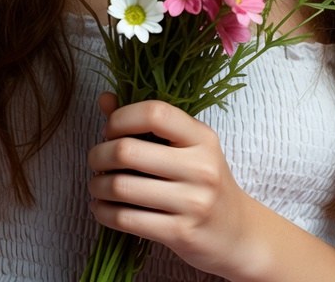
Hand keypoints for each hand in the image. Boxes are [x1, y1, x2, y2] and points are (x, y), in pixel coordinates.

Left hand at [87, 95, 251, 275]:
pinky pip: (127, 220)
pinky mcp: (180, 233)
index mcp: (202, 137)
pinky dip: (104, 213)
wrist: (238, 233)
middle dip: (99, 155)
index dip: (122, 117)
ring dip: (97, 185)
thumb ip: (147, 122)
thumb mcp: (187, 147)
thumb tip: (105, 99)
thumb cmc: (205, 183)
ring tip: (97, 185)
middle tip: (96, 160)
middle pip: (128, 151)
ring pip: (121, 187)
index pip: (155, 113)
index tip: (110, 130)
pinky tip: (102, 208)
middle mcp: (200, 167)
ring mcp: (192, 202)